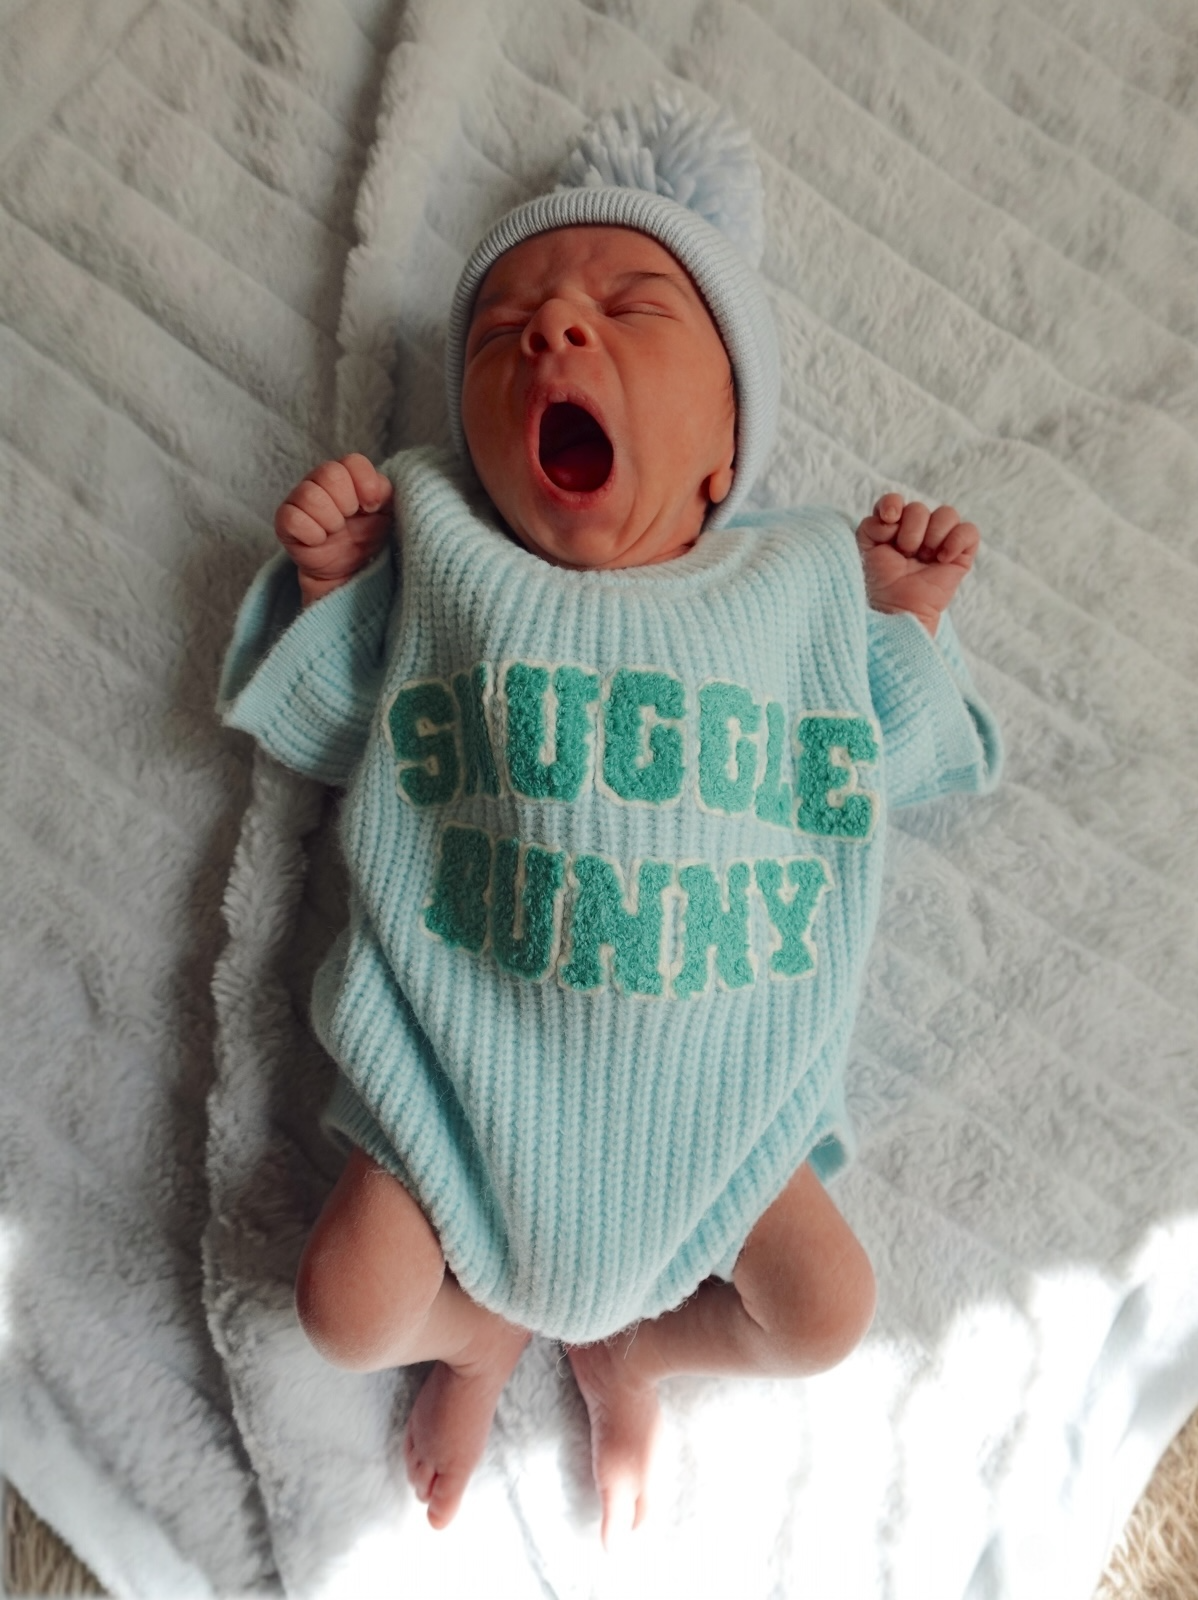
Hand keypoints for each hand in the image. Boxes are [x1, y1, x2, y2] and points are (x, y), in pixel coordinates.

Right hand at [275, 454, 393, 606]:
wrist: (349, 569)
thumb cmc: (367, 535)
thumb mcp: (386, 514)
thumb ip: (386, 493)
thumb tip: (378, 488)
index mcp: (347, 474)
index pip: (353, 462)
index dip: (366, 484)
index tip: (371, 507)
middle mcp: (320, 481)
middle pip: (330, 473)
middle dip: (347, 502)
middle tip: (349, 519)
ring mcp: (299, 500)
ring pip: (310, 495)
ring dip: (330, 519)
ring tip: (335, 531)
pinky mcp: (285, 522)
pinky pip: (292, 518)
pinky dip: (311, 533)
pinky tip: (318, 540)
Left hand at [855, 494, 978, 633]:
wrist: (896, 610)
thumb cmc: (879, 584)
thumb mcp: (864, 550)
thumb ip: (871, 525)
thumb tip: (894, 517)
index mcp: (893, 528)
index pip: (894, 500)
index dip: (892, 503)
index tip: (890, 519)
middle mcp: (917, 531)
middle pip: (919, 508)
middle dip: (910, 531)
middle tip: (905, 554)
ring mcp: (941, 541)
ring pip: (947, 513)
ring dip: (933, 535)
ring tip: (923, 558)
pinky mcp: (961, 555)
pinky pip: (969, 531)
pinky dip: (956, 541)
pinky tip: (942, 559)